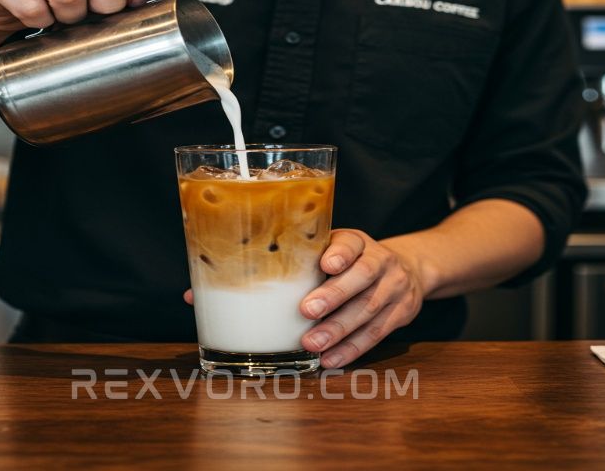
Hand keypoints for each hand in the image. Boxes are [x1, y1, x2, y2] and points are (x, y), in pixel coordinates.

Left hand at [182, 229, 425, 368]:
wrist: (407, 269)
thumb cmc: (345, 262)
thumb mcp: (321, 251)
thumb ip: (274, 266)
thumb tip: (196, 293)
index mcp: (355, 242)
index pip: (351, 242)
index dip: (340, 252)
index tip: (324, 263)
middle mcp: (378, 261)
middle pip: (362, 278)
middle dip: (334, 296)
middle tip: (306, 312)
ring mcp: (393, 288)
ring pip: (369, 310)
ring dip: (340, 330)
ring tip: (312, 346)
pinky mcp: (400, 314)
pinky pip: (377, 334)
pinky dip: (353, 349)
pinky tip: (331, 361)